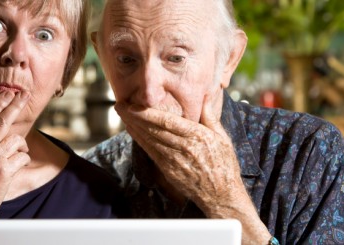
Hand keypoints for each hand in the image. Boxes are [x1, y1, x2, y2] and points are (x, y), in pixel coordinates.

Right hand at [0, 92, 30, 216]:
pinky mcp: (4, 170)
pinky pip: (22, 157)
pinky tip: (20, 165)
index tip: (8, 93)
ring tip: (21, 152)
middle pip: (3, 122)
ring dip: (22, 145)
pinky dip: (24, 160)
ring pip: (16, 140)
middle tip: (25, 95)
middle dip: (15, 106)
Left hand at [116, 94, 241, 213]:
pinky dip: (139, 140)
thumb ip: (210, 117)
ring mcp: (173, 161)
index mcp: (197, 137)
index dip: (147, 113)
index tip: (133, 105)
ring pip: (149, 140)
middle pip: (154, 130)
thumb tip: (205, 97)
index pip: (167, 122)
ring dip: (133, 126)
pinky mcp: (168, 170)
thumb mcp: (222, 138)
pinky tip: (132, 130)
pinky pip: (150, 152)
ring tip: (122, 114)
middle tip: (119, 105)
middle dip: (134, 116)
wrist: (221, 195)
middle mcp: (183, 148)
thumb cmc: (224, 165)